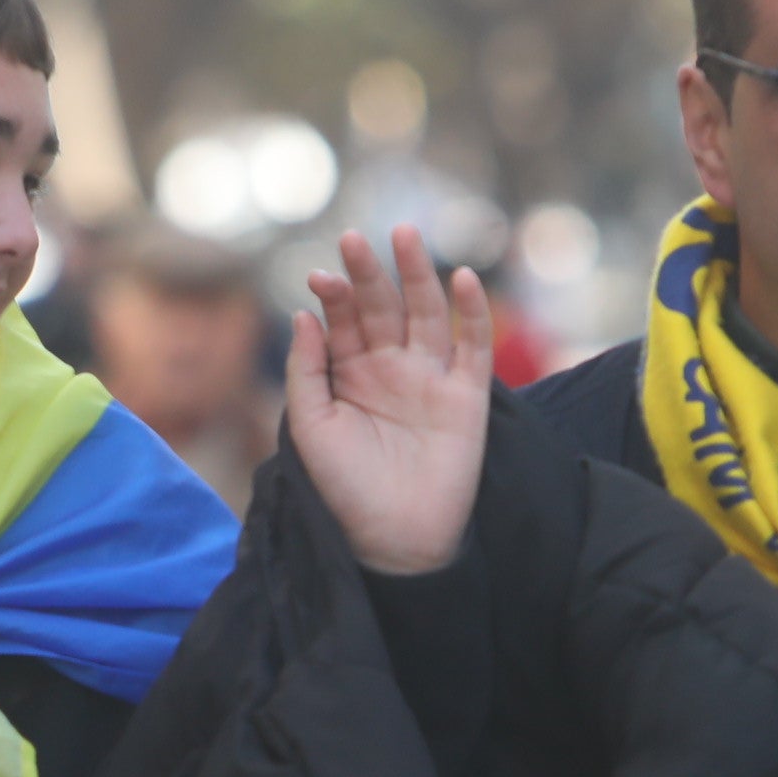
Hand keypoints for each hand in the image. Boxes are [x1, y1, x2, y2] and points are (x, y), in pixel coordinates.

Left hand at [283, 226, 494, 578]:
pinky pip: (473, 345)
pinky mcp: (466, 397)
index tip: (321, 278)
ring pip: (426, 314)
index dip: (334, 295)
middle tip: (355, 239)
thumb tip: (304, 315)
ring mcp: (429, 380)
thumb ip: (306, 371)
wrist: (394, 540)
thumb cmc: (344, 489)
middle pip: (382, 307)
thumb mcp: (311, 427)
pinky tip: (461, 278)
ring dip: (417, 275)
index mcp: (349, 375)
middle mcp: (390, 370)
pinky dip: (472, 311)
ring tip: (404, 236)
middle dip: (370, 273)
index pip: (342, 320)